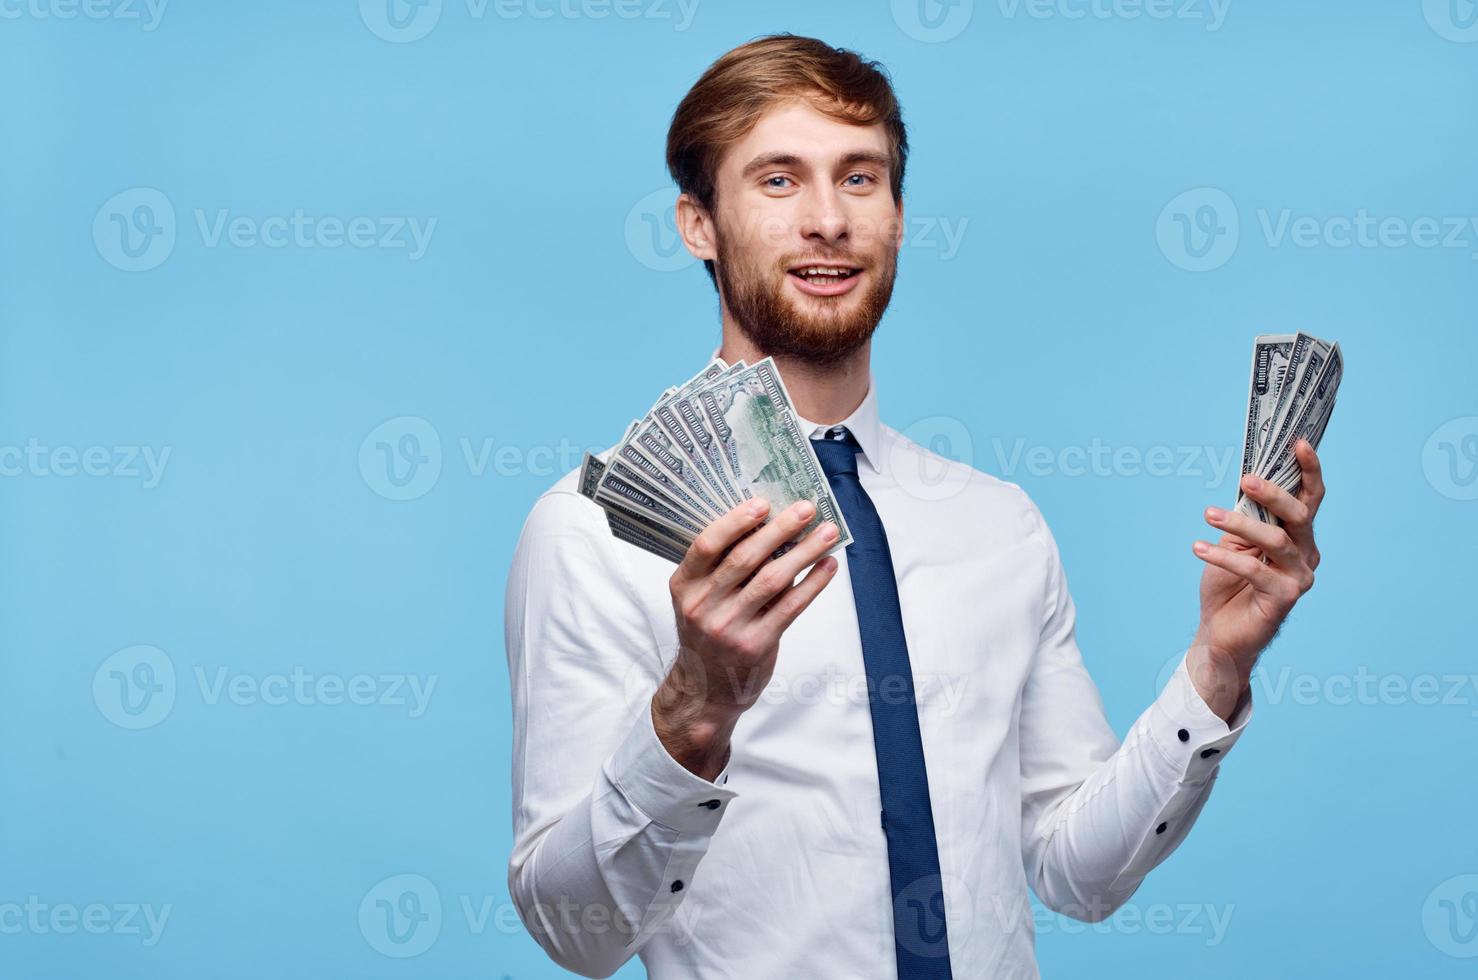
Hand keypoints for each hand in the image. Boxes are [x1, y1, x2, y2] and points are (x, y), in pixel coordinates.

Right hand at [653, 498, 839, 778]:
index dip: (736, 521)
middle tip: (806, 508)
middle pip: (746, 558)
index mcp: (684, 585)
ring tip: (827, 532)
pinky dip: (813, 583)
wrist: (705, 690)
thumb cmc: (707, 634)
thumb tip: (772, 525)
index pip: (707, 545)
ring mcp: (728, 628)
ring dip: (805, 552)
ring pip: (773, 579)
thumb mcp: (698, 599)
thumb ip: (722, 568)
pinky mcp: (755, 645)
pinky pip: (791, 607)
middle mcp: (702, 606)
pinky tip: (828, 566)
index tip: (763, 502)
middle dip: (780, 529)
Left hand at [1187, 439, 1324, 720]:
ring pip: (1276, 541)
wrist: (1219, 632)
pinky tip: (1199, 548)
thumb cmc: (1228, 583)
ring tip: (1207, 514)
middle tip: (1244, 479)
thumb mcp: (1234, 542)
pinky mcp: (1284, 598)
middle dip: (1273, 494)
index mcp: (1299, 536)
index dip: (1309, 470)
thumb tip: (1247, 482)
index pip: (1311, 498)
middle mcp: (1307, 554)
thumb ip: (1248, 517)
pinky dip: (1224, 555)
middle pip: (1300, 515)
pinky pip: (1254, 569)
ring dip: (1239, 524)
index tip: (1298, 442)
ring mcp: (1300, 577)